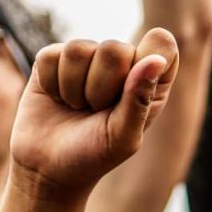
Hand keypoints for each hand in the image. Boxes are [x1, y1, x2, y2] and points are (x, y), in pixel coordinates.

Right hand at [10, 28, 178, 196]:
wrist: (49, 167)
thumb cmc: (94, 156)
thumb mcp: (122, 138)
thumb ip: (139, 100)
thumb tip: (156, 60)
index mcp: (151, 81)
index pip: (162, 44)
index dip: (147, 60)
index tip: (129, 92)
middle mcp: (122, 63)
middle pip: (115, 48)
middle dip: (100, 88)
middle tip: (97, 111)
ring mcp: (88, 57)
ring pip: (78, 49)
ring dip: (74, 88)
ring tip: (77, 107)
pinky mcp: (54, 57)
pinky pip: (51, 56)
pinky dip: (52, 84)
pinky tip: (58, 99)